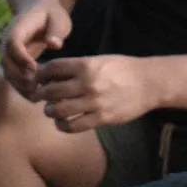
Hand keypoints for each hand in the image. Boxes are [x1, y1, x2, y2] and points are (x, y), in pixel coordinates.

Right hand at [0, 1, 72, 98]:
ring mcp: (9, 53)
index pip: (12, 44)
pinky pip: (13, 78)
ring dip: (20, 86)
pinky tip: (37, 95)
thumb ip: (56, 30)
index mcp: (17, 28)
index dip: (21, 58)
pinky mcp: (14, 63)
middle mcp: (8, 42)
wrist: (39, 10)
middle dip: (20, 76)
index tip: (35, 68)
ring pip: (8, 73)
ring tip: (38, 95)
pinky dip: (22, 88)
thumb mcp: (58, 17)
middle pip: (6, 62)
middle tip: (38, 86)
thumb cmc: (51, 14)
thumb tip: (54, 44)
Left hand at [32, 55, 157, 131]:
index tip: (38, 79)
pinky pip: (74, 126)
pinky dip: (63, 126)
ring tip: (51, 110)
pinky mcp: (102, 118)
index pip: (52, 68)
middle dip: (41, 94)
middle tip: (40, 96)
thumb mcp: (98, 60)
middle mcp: (88, 83)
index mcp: (86, 65)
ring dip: (50, 111)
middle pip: (51, 91)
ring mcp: (95, 102)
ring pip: (59, 110)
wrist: (149, 83)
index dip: (40, 74)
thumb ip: (75, 67)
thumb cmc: (121, 70)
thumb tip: (48, 72)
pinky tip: (62, 122)